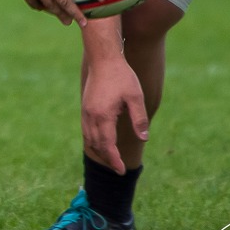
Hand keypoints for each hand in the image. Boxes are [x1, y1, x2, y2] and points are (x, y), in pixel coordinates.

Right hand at [80, 53, 148, 172]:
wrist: (102, 58)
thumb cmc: (121, 76)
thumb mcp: (135, 97)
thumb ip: (139, 118)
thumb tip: (144, 138)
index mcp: (103, 116)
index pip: (107, 145)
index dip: (114, 160)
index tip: (122, 171)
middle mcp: (91, 116)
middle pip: (97, 145)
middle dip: (107, 159)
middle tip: (118, 169)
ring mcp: (86, 112)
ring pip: (89, 139)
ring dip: (100, 151)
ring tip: (112, 158)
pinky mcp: (85, 107)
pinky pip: (86, 130)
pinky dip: (94, 141)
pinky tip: (102, 142)